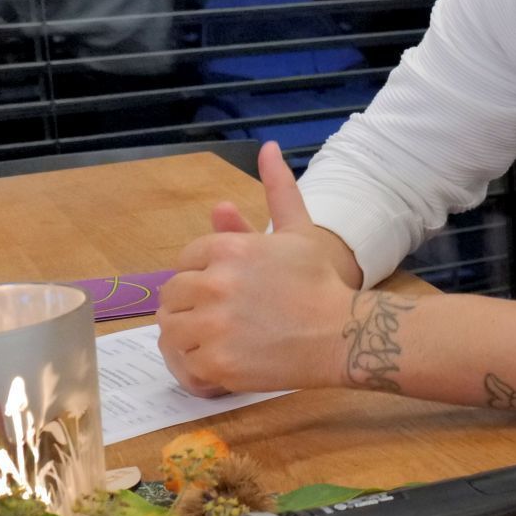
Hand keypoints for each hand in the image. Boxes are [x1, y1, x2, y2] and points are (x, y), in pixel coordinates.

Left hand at [159, 142, 359, 395]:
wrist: (343, 334)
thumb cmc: (320, 283)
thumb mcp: (298, 231)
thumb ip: (278, 189)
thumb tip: (268, 147)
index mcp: (227, 249)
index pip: (184, 262)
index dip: (205, 277)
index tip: (231, 292)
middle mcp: (214, 283)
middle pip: (172, 296)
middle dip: (194, 307)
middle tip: (227, 319)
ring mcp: (213, 325)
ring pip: (172, 331)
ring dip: (192, 337)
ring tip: (226, 340)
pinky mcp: (216, 363)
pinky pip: (185, 365)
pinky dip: (200, 368)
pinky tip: (228, 361)